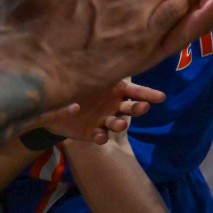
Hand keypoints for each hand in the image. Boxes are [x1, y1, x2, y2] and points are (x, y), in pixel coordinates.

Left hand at [32, 79, 164, 143]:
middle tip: (142, 107)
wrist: (50, 105)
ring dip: (120, 124)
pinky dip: (101, 137)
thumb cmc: (71, 85)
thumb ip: (90, 76)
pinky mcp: (92, 133)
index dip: (147, 94)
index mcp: (114, 89)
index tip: (161, 97)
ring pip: (117, 123)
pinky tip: (100, 136)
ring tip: (120, 124)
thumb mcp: (80, 76)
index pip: (135, 91)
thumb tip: (93, 82)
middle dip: (137, 108)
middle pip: (130, 108)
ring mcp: (104, 120)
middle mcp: (113, 105)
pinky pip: (100, 136)